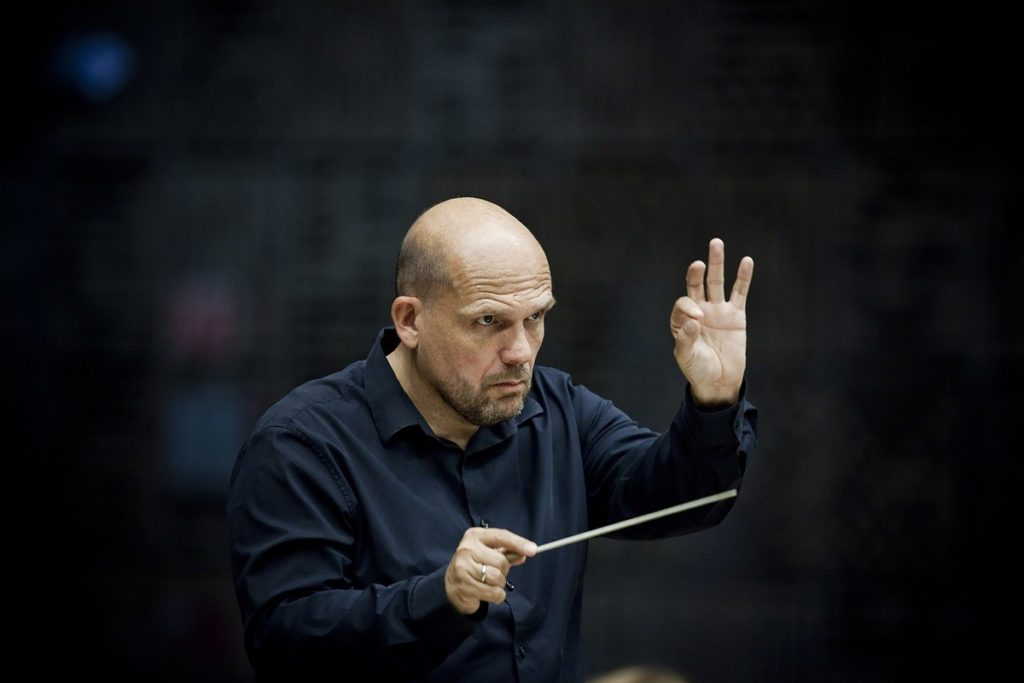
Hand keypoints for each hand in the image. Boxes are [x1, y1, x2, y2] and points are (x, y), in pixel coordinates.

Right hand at [444, 527, 536, 614]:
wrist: (451, 584)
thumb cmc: (474, 565)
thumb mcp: (488, 553)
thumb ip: (507, 552)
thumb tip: (525, 554)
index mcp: (475, 536)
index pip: (501, 536)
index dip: (518, 543)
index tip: (533, 550)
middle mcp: (467, 549)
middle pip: (501, 561)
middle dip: (503, 571)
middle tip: (494, 572)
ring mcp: (463, 567)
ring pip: (497, 578)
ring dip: (499, 585)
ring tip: (489, 583)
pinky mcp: (464, 586)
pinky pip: (493, 593)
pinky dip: (496, 596)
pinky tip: (487, 593)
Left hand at [670, 238, 753, 406]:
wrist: (719, 381)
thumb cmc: (698, 369)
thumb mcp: (687, 357)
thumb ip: (687, 339)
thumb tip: (695, 321)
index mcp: (682, 321)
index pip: (683, 304)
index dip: (689, 308)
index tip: (698, 320)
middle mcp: (699, 311)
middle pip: (696, 284)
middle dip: (696, 272)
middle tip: (698, 263)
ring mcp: (718, 311)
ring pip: (716, 282)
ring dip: (717, 263)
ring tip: (716, 243)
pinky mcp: (736, 315)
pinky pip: (739, 293)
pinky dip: (743, 277)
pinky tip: (746, 261)